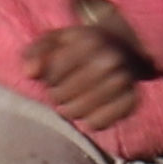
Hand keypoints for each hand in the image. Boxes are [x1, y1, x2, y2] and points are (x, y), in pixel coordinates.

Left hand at [28, 0, 151, 139]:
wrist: (124, 47)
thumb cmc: (80, 46)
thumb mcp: (56, 40)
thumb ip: (36, 52)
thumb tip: (29, 72)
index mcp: (89, 42)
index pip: (52, 74)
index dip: (48, 78)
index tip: (55, 74)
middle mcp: (109, 61)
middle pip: (62, 96)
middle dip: (56, 95)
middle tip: (63, 89)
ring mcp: (124, 82)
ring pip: (79, 113)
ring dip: (70, 110)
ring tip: (74, 99)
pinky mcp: (132, 101)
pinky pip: (99, 124)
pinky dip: (90, 121)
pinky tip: (90, 110)